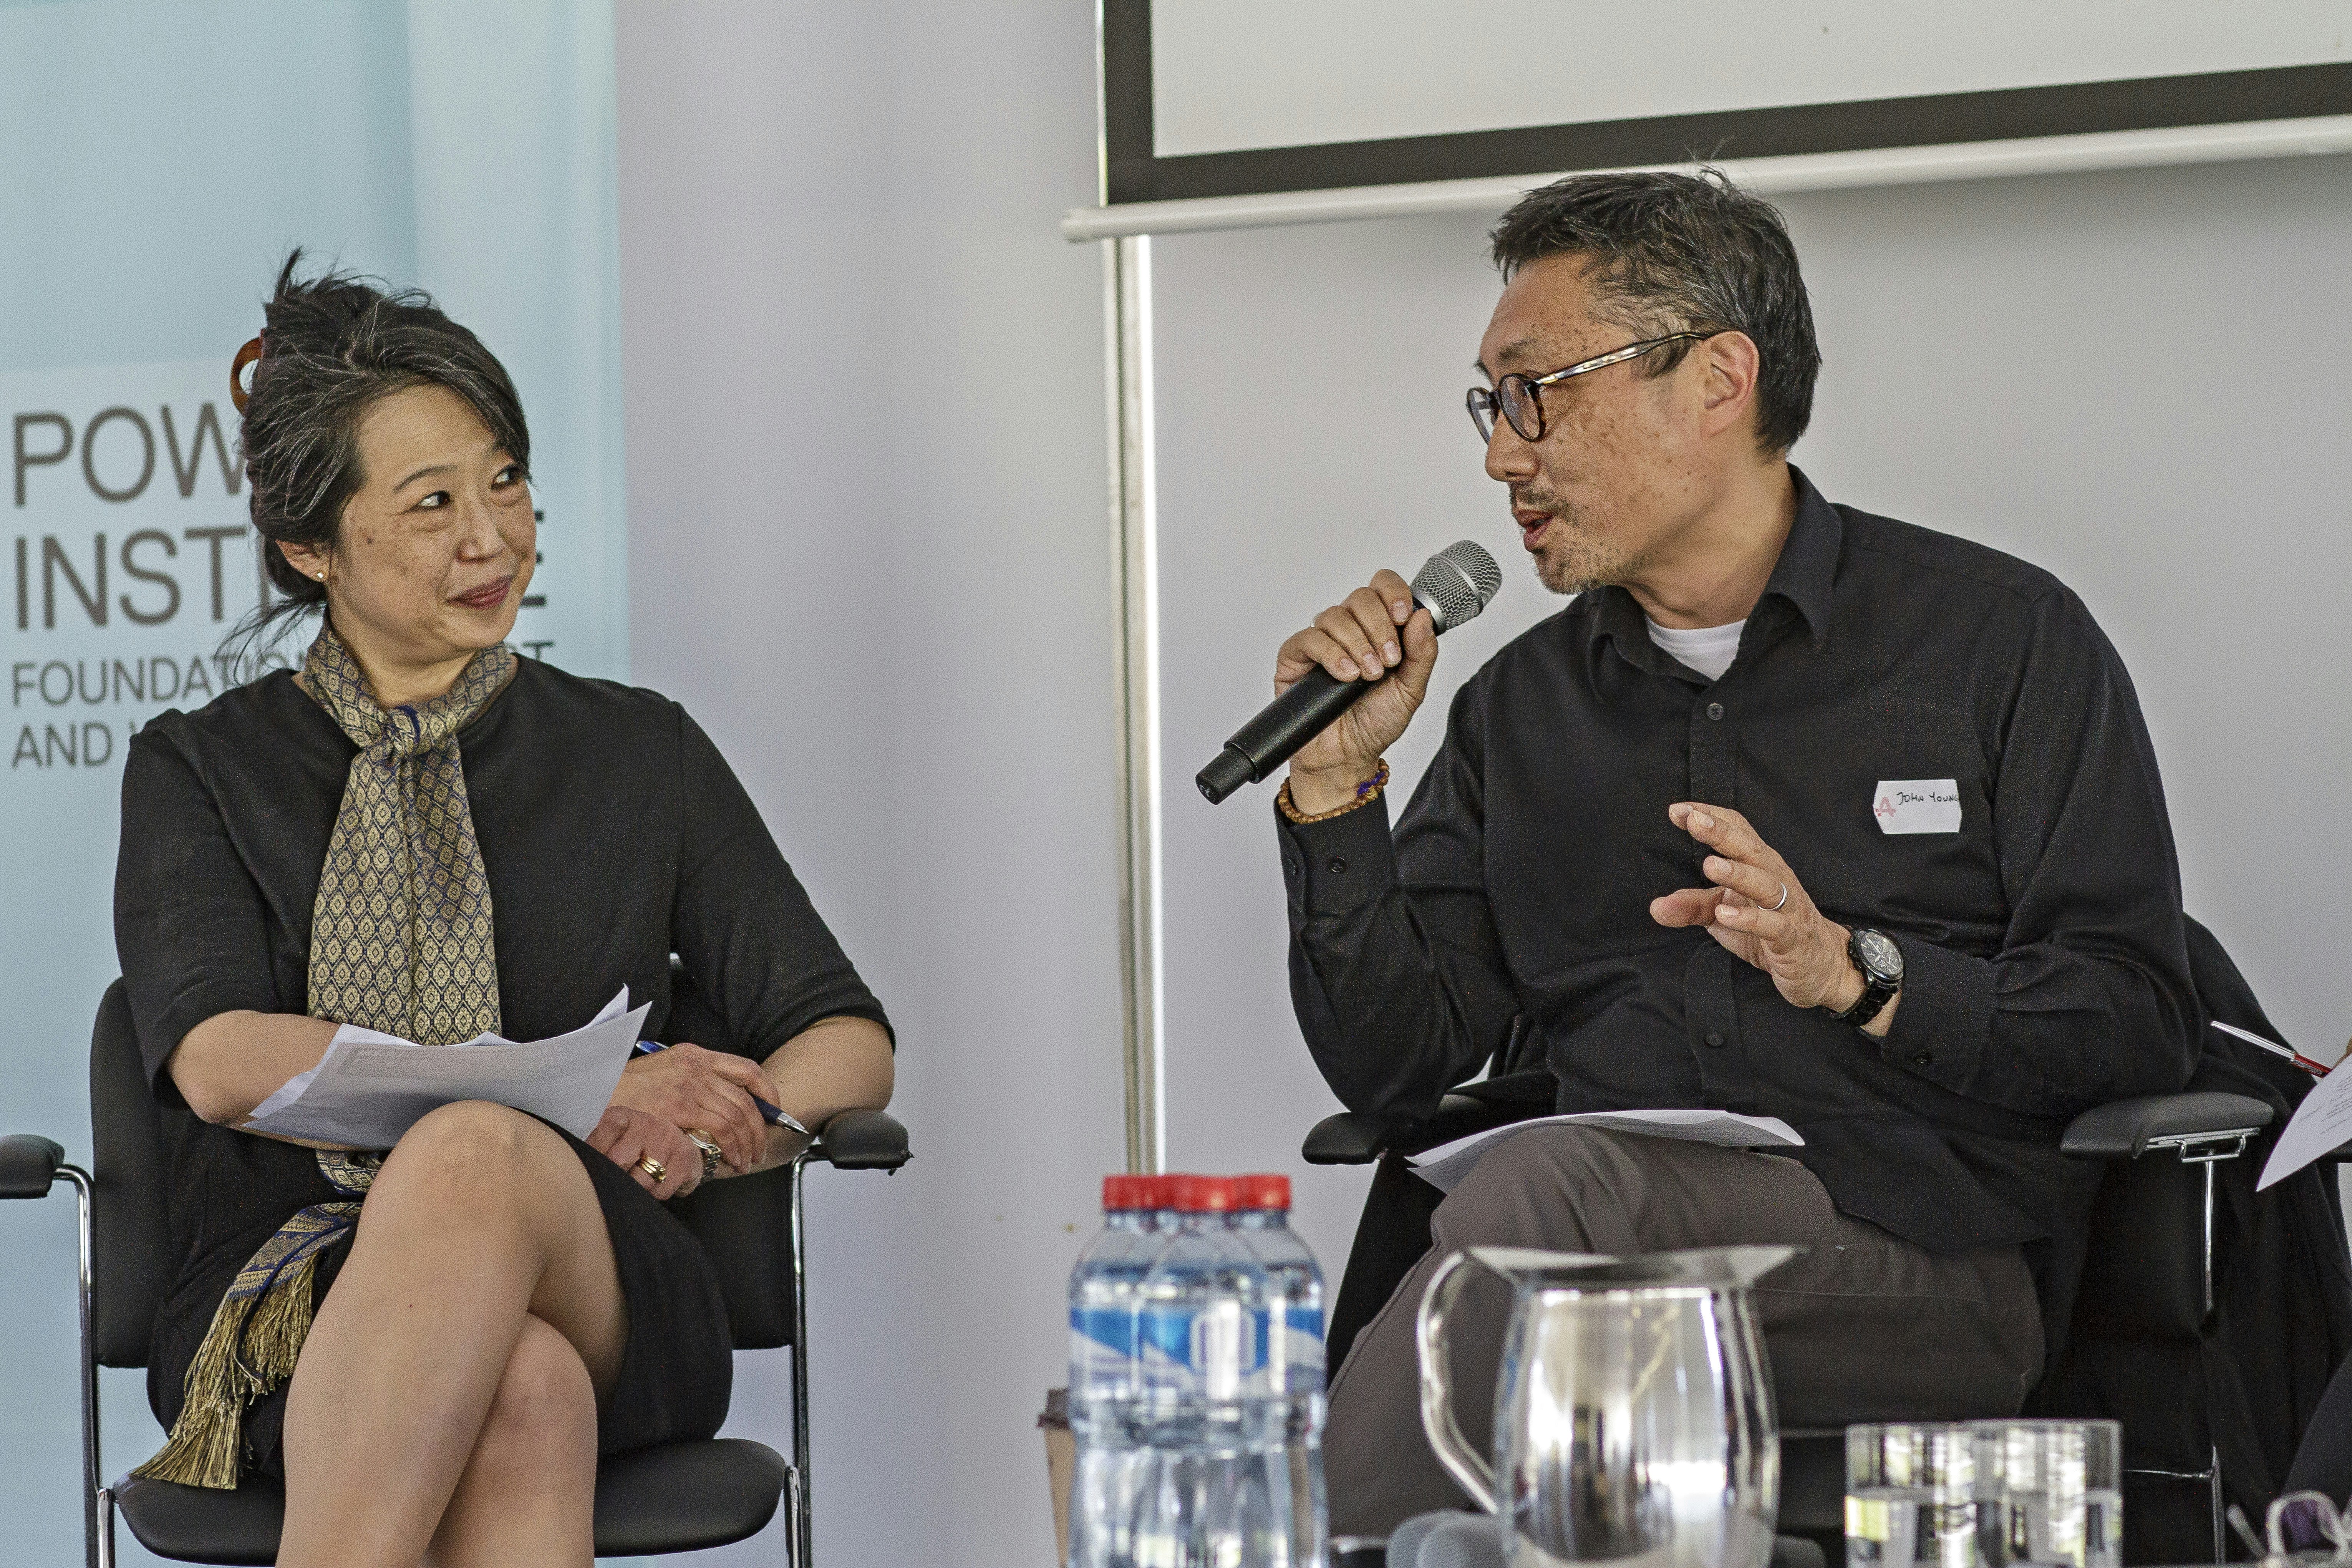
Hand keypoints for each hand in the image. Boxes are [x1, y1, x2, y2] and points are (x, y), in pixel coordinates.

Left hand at [587, 1104, 701, 1199]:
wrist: (680, 1146)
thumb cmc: (636, 1147)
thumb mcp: (615, 1140)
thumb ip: (597, 1148)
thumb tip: (577, 1168)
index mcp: (624, 1116)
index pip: (604, 1128)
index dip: (594, 1149)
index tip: (591, 1165)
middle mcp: (647, 1123)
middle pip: (619, 1160)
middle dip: (614, 1176)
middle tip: (615, 1179)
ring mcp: (668, 1140)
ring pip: (641, 1180)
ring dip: (635, 1189)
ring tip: (637, 1180)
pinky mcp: (684, 1159)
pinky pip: (660, 1190)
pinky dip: (654, 1194)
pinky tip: (656, 1183)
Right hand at [608, 1042, 781, 1173]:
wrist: (590, 1091)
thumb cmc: (622, 1089)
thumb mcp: (661, 1071)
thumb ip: (690, 1081)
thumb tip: (714, 1105)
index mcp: (694, 1055)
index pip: (746, 1069)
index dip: (767, 1092)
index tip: (773, 1111)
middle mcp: (696, 1068)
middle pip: (746, 1098)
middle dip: (760, 1128)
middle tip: (759, 1149)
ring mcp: (688, 1087)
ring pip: (737, 1116)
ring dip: (747, 1143)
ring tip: (745, 1161)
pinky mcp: (679, 1108)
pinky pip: (720, 1129)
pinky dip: (732, 1147)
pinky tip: (731, 1160)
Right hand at [1277, 569, 1438, 812]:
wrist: (1347, 756)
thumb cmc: (1376, 722)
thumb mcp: (1411, 690)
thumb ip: (1422, 654)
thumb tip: (1423, 617)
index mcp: (1378, 628)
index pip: (1382, 587)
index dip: (1393, 593)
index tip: (1403, 617)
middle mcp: (1349, 629)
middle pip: (1360, 597)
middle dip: (1379, 626)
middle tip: (1388, 661)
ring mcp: (1321, 641)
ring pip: (1335, 616)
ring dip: (1357, 644)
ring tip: (1368, 675)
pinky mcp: (1295, 657)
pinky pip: (1309, 638)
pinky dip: (1331, 654)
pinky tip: (1345, 675)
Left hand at [1649, 802, 1874, 1020]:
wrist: (1821, 965)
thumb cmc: (1768, 931)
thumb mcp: (1724, 917)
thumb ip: (1692, 907)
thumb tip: (1655, 907)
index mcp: (1758, 866)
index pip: (1738, 830)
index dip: (1711, 817)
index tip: (1678, 810)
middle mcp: (1774, 878)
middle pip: (1750, 849)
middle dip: (1722, 833)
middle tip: (1694, 821)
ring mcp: (1786, 907)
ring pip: (1765, 883)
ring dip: (1737, 873)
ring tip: (1710, 865)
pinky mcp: (1792, 937)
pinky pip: (1773, 925)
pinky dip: (1750, 919)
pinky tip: (1725, 914)